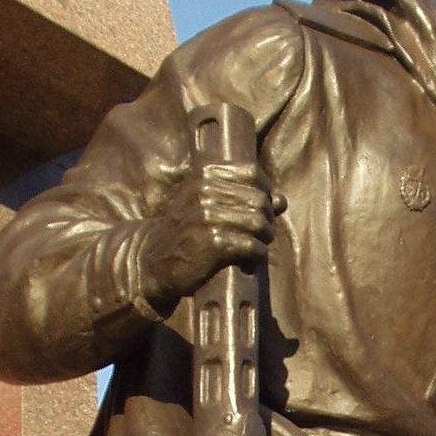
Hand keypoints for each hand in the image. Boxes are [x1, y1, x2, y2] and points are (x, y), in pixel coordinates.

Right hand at [138, 162, 286, 305]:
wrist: (154, 261)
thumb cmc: (186, 231)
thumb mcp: (207, 205)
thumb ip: (245, 198)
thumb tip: (282, 200)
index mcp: (205, 175)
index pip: (253, 174)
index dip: (264, 193)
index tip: (260, 210)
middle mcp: (205, 192)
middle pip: (260, 201)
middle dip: (267, 220)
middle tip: (260, 234)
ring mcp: (208, 217)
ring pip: (260, 224)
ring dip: (264, 239)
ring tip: (255, 247)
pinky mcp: (213, 243)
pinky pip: (253, 247)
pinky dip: (256, 256)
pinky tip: (248, 261)